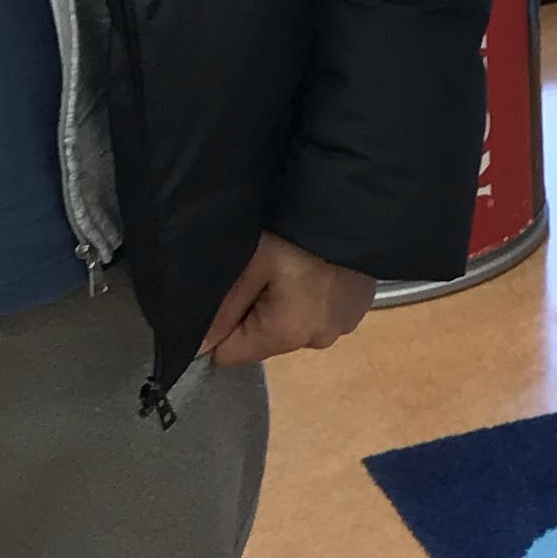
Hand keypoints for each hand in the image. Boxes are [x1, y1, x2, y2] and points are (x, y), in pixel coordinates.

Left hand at [201, 232, 376, 368]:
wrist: (359, 204)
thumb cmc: (297, 231)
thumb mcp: (250, 263)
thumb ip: (220, 309)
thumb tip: (197, 347)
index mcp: (286, 335)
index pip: (229, 354)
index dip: (219, 325)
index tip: (229, 289)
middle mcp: (317, 340)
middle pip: (264, 338)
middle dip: (255, 309)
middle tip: (262, 266)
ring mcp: (344, 323)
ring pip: (293, 321)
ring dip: (286, 299)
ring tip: (291, 260)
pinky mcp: (359, 304)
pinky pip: (319, 308)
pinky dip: (312, 291)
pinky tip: (315, 262)